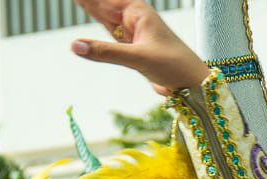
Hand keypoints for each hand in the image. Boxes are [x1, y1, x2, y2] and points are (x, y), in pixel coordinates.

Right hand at [68, 1, 209, 94]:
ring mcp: (130, 30)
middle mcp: (132, 17)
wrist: (192, 82)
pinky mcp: (129, 45)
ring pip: (102, 12)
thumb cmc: (174, 65)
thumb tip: (74, 46)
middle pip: (102, 2)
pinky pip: (106, 28)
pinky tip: (84, 5)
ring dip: (89, 3)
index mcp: (136, 11)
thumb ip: (106, 52)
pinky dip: (95, 17)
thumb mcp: (138, 58)